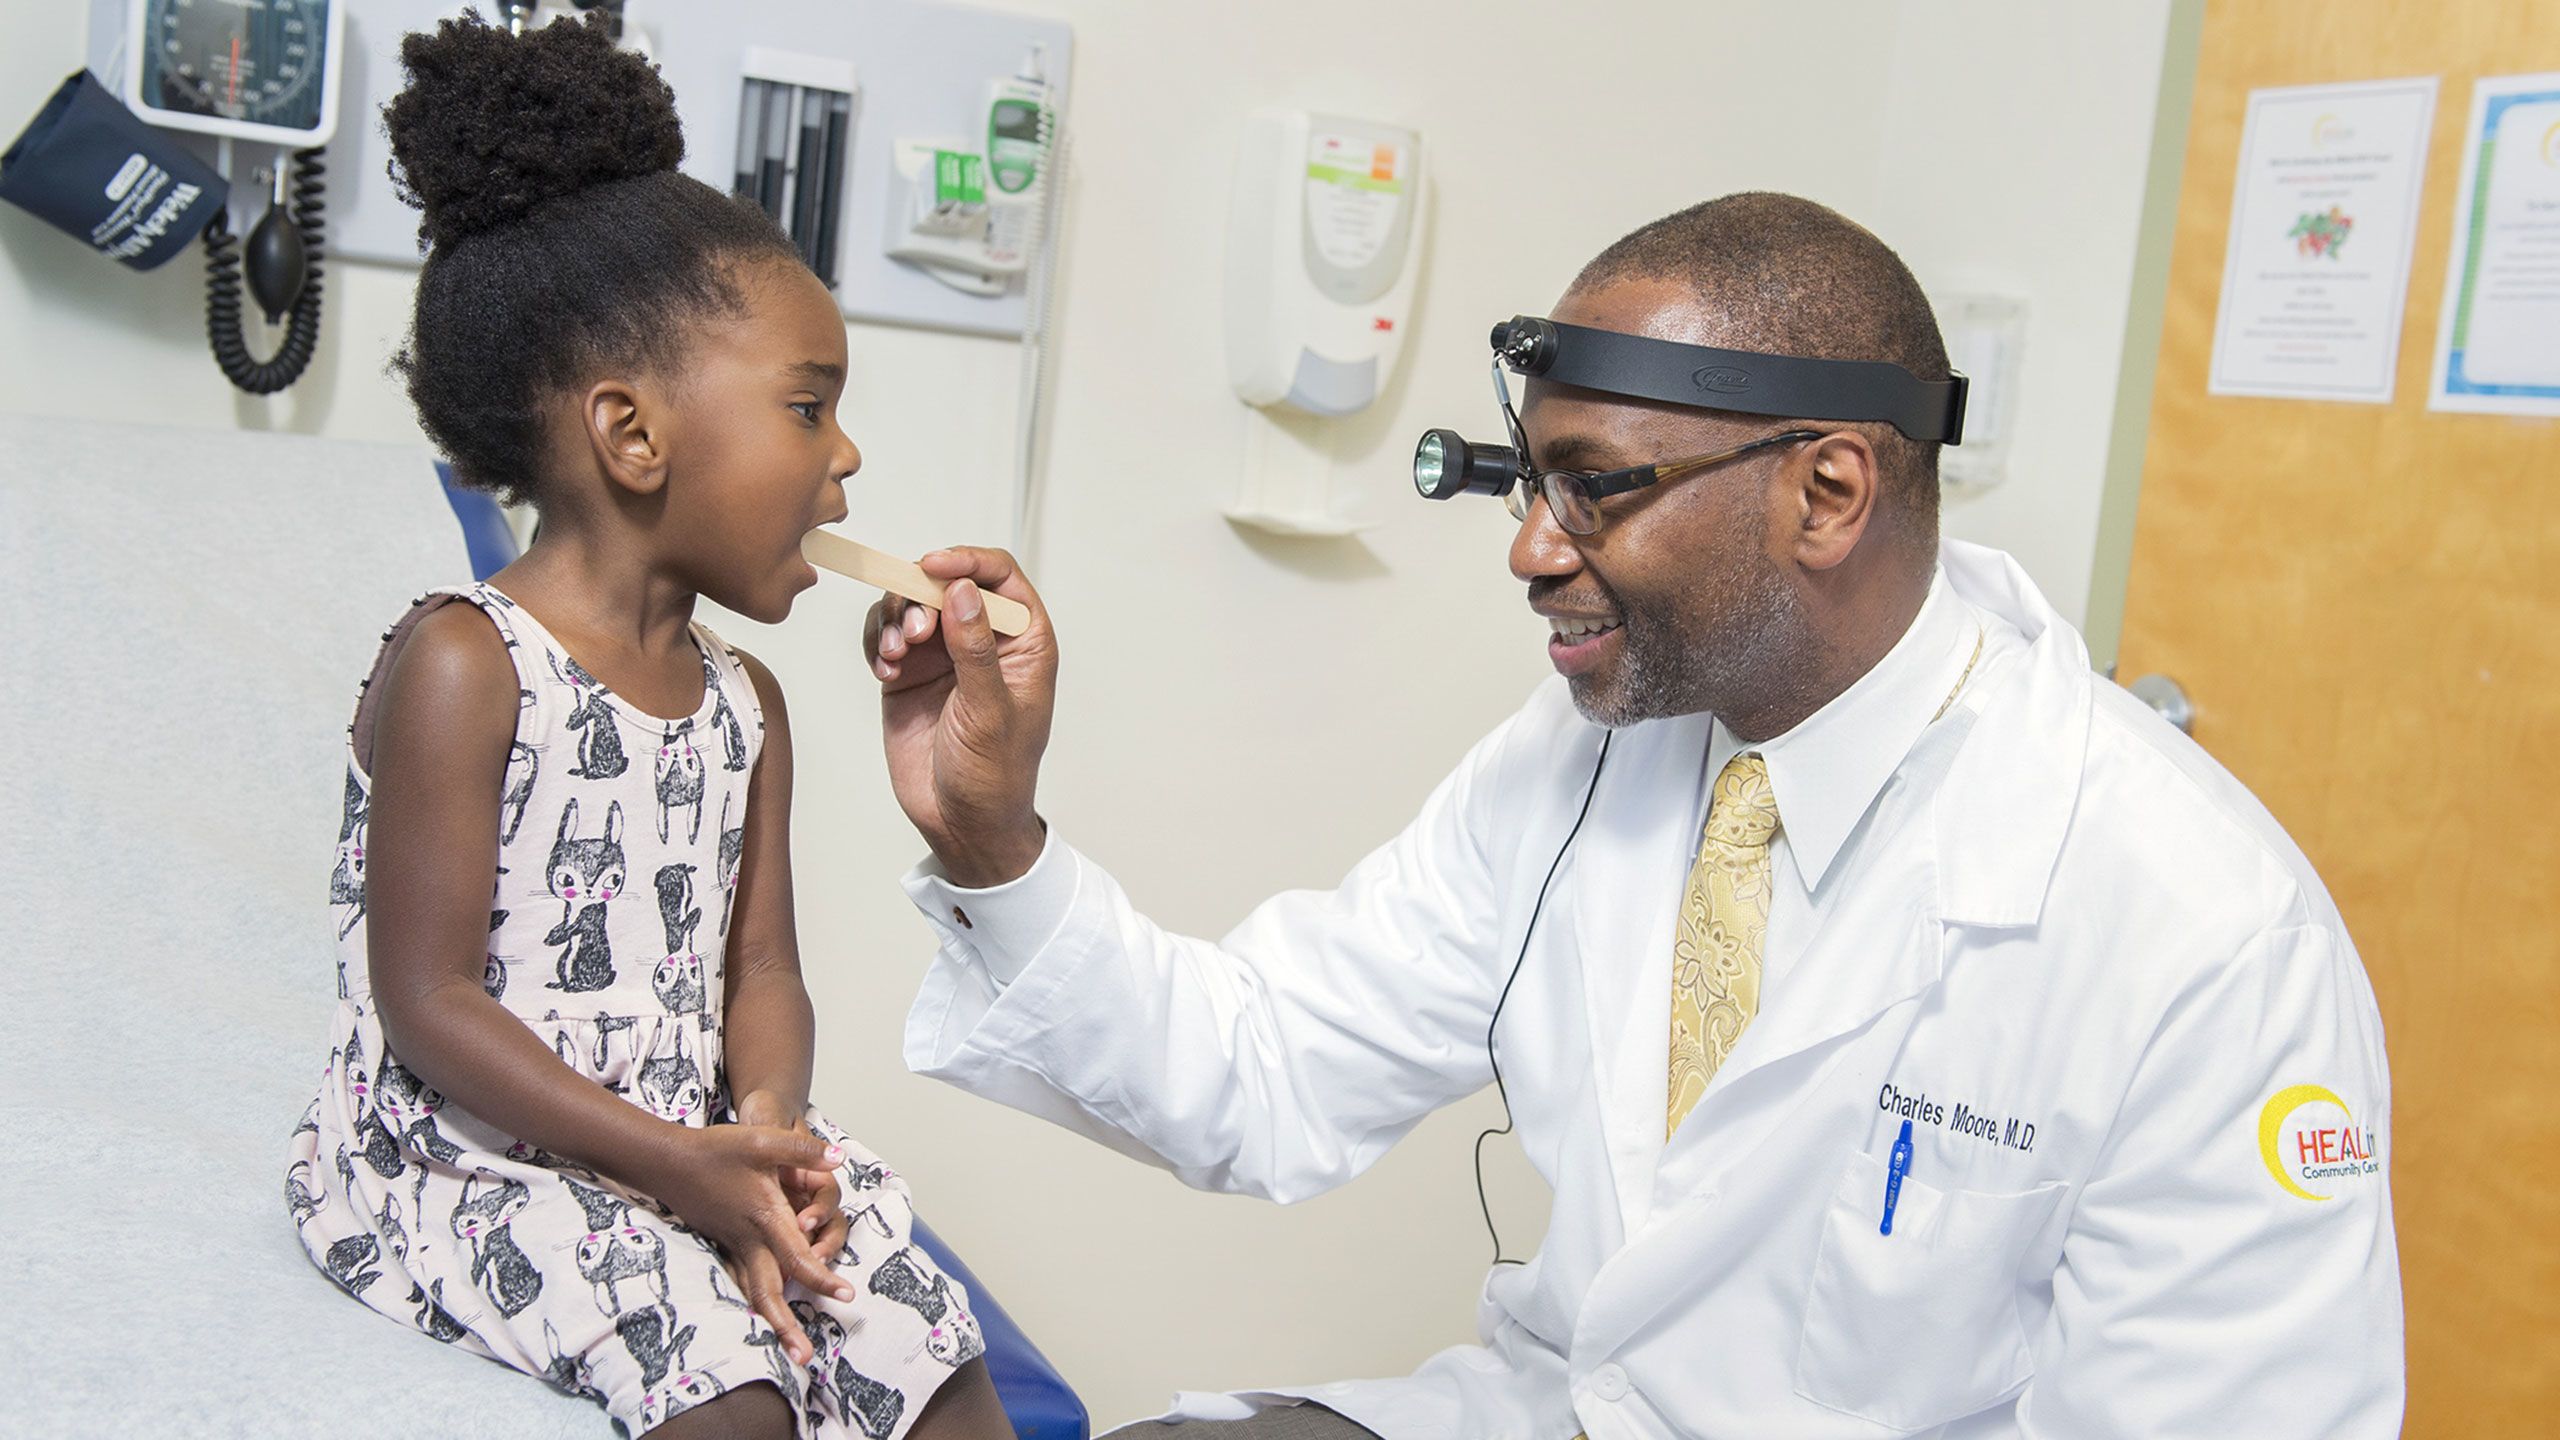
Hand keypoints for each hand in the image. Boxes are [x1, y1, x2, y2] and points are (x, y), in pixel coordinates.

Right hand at [631, 1121, 851, 1366]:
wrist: (667, 1161)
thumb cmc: (715, 1150)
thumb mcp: (763, 1141)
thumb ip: (803, 1150)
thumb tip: (838, 1159)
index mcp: (765, 1219)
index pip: (798, 1259)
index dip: (823, 1279)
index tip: (846, 1295)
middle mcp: (750, 1241)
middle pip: (769, 1293)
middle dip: (785, 1328)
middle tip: (804, 1358)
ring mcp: (734, 1246)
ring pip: (753, 1292)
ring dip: (770, 1321)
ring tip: (787, 1349)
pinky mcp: (724, 1244)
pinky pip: (742, 1281)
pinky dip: (754, 1301)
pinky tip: (761, 1315)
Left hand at [733, 1091, 851, 1265]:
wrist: (753, 1116)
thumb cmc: (768, 1116)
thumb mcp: (777, 1125)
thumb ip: (800, 1142)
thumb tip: (836, 1156)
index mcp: (815, 1174)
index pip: (828, 1199)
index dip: (820, 1213)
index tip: (804, 1223)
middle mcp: (807, 1195)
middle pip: (829, 1227)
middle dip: (824, 1246)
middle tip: (810, 1260)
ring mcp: (792, 1209)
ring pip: (810, 1241)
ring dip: (806, 1259)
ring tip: (790, 1276)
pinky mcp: (772, 1220)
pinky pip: (780, 1245)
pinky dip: (777, 1262)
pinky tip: (764, 1276)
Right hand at [863, 547, 1057, 886]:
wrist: (962, 823)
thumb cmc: (995, 775)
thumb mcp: (990, 712)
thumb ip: (975, 649)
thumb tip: (962, 590)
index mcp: (1024, 642)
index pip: (999, 577)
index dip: (967, 561)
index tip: (933, 566)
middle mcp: (983, 640)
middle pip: (946, 582)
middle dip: (920, 596)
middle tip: (910, 634)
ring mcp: (943, 655)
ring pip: (911, 605)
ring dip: (895, 620)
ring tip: (894, 656)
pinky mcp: (909, 674)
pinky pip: (885, 635)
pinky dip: (878, 643)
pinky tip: (885, 671)